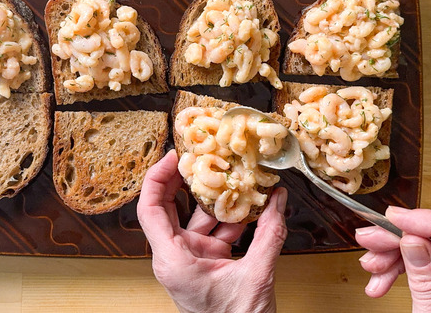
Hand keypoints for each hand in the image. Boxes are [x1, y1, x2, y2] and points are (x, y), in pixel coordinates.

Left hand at [137, 150, 288, 312]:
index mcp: (172, 260)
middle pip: (169, 207)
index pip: (151, 209)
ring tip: (234, 175)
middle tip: (199, 155)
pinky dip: (231, 219)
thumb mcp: (256, 276)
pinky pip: (215, 233)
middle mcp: (175, 257)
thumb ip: (269, 234)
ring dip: (216, 199)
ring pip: (197, 219)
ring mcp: (191, 260)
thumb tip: (279, 200)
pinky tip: (250, 205)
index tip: (174, 156)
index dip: (157, 178)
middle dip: (184, 180)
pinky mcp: (207, 264)